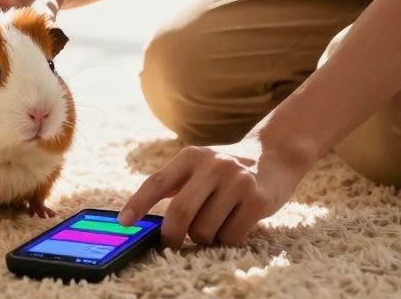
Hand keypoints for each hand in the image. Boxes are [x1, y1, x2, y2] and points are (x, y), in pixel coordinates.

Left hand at [117, 137, 307, 248]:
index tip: (124, 223)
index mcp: (191, 156)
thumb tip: (140, 215)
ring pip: (204, 229)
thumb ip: (174, 184)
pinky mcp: (257, 200)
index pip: (157, 182)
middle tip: (171, 245)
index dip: (138, 204)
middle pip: (179, 213)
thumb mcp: (199, 165)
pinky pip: (230, 236)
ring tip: (214, 224)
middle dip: (171, 237)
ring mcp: (237, 182)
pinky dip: (226, 239)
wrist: (276, 155)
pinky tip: (234, 224)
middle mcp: (213, 165)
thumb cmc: (226, 170)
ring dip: (204, 238)